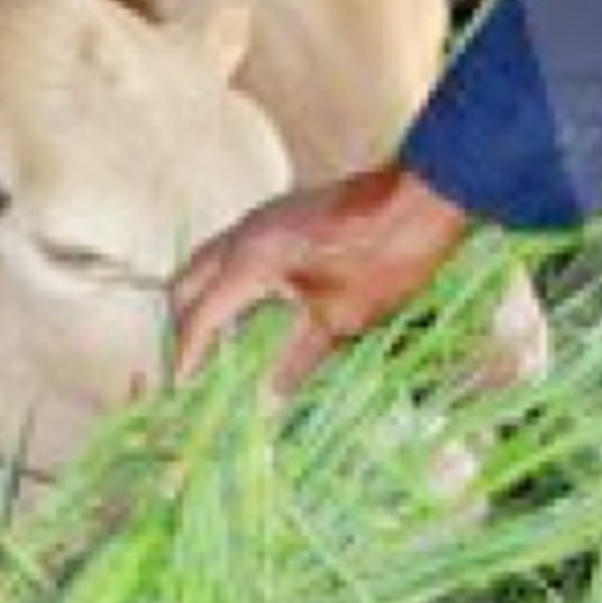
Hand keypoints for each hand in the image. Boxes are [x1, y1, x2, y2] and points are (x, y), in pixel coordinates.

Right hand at [169, 163, 474, 391]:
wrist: (422, 198)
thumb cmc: (384, 257)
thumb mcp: (339, 319)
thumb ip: (296, 360)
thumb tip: (267, 404)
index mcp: (250, 260)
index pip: (199, 315)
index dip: (187, 356)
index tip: (179, 390)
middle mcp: (245, 234)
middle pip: (188, 281)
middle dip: (183, 324)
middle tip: (193, 366)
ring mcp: (263, 218)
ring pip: (208, 260)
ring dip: (202, 298)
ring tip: (215, 342)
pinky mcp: (282, 214)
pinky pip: (233, 249)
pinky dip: (226, 280)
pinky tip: (248, 307)